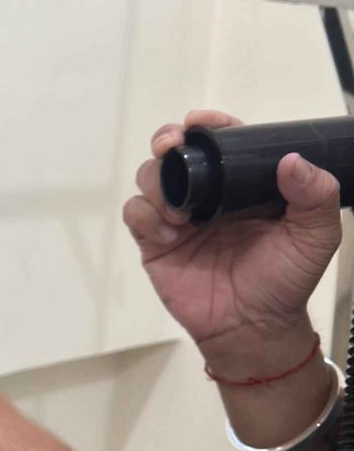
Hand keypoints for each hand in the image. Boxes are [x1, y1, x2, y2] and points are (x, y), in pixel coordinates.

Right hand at [123, 110, 341, 378]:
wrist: (253, 327)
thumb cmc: (285, 281)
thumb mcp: (316, 237)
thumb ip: (316, 196)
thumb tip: (292, 160)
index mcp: (240, 185)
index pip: (220, 143)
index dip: (208, 126)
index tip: (201, 122)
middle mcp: (206, 195)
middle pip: (174, 152)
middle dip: (166, 141)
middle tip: (171, 146)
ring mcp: (177, 218)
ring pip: (150, 177)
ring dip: (157, 182)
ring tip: (179, 211)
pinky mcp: (154, 242)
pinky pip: (135, 214)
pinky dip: (145, 215)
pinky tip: (169, 233)